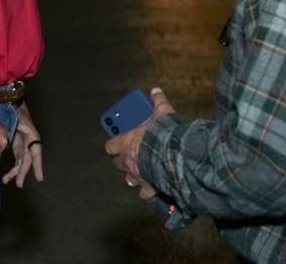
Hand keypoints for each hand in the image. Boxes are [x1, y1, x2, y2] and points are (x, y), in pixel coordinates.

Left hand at [2, 102, 44, 187]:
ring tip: (7, 181)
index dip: (37, 165)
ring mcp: (23, 144)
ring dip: (16, 172)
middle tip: (18, 184)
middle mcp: (29, 142)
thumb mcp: (16, 119)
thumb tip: (10, 141)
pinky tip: (8, 175)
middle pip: (27, 160)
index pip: (35, 153)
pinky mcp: (17, 145)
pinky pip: (17, 159)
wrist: (11, 103)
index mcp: (31, 136)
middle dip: (22, 172)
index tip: (39, 178)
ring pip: (22, 162)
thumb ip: (16, 130)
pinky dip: (14, 167)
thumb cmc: (15, 110)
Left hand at [104, 87, 175, 201]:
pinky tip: (153, 189)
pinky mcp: (148, 187)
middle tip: (132, 153)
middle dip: (123, 159)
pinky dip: (148, 191)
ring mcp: (137, 175)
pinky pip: (144, 193)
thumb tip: (155, 91)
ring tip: (142, 170)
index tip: (117, 140)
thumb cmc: (164, 134)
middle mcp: (128, 161)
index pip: (111, 145)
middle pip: (118, 163)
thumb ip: (158, 101)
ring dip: (134, 174)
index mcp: (126, 143)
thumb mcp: (162, 113)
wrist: (175, 157)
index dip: (114, 144)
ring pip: (129, 178)